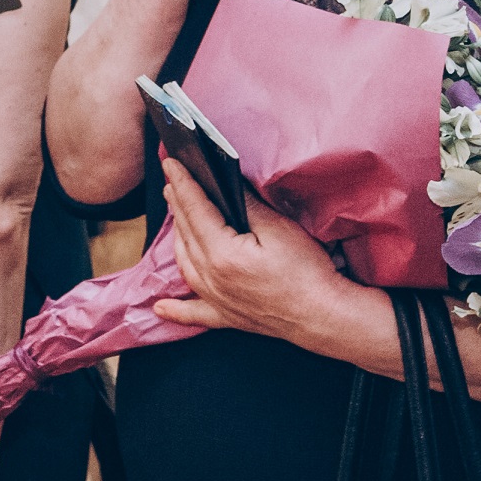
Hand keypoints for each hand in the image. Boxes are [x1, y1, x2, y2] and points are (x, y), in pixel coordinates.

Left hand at [153, 160, 346, 340]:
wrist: (321, 315)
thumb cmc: (306, 272)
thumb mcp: (278, 228)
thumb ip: (247, 207)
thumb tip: (227, 185)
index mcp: (220, 253)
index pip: (194, 209)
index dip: (182, 183)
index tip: (170, 163)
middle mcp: (209, 278)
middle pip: (185, 234)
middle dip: (177, 205)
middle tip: (172, 182)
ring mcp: (216, 299)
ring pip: (183, 264)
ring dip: (177, 239)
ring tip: (176, 218)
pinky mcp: (226, 317)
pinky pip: (192, 313)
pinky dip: (175, 310)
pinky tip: (159, 308)